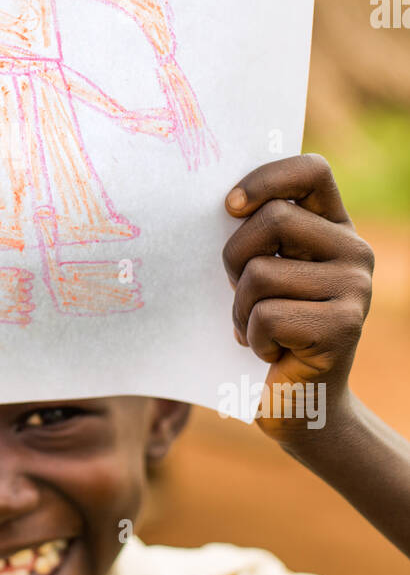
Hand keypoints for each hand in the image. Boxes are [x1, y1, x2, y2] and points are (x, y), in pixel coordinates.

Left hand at [222, 154, 373, 441]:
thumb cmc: (269, 329)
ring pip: (261, 273)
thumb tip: (220, 203)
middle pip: (272, 219)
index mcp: (334, 227)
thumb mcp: (262, 273)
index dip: (265, 178)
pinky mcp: (342, 327)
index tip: (229, 207)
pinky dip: (252, 339)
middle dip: (234, 258)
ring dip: (240, 309)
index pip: (311, 170)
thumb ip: (256, 234)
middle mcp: (354, 250)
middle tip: (240, 292)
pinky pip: (266, 316)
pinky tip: (271, 353)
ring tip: (258, 330)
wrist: (300, 403)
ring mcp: (354, 288)